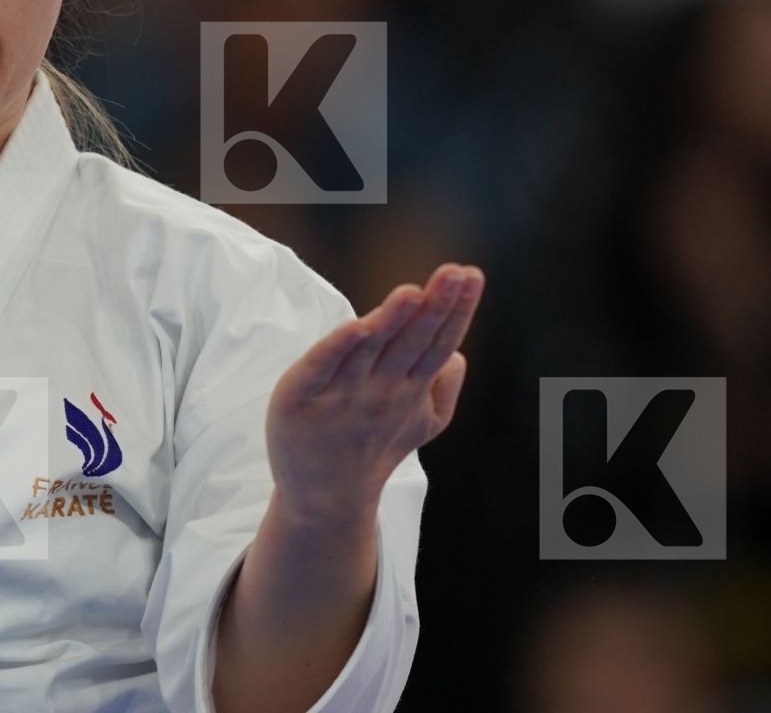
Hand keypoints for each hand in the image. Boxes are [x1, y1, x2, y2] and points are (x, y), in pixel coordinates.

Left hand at [265, 263, 482, 523]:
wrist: (324, 497)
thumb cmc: (375, 445)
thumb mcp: (423, 421)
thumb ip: (445, 386)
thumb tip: (460, 352)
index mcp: (411, 389)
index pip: (438, 343)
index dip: (455, 310)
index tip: (470, 274)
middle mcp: (382, 390)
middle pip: (413, 343)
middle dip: (435, 307)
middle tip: (455, 273)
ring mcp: (343, 395)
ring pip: (371, 351)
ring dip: (392, 321)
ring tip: (412, 293)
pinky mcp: (301, 398)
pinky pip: (321, 369)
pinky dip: (337, 349)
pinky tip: (357, 327)